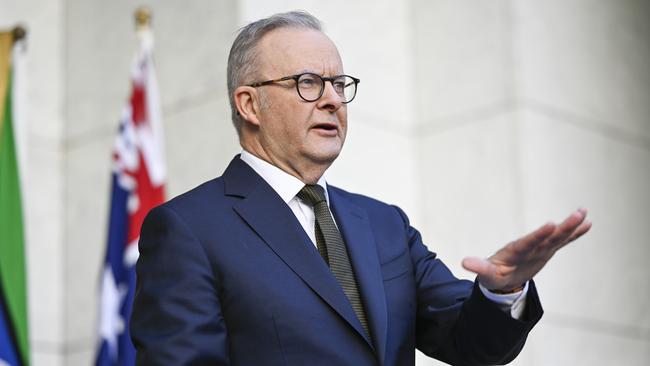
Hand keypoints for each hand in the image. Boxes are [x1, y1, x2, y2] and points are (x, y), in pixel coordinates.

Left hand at [461, 208, 591, 291]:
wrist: (501, 277)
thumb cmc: (493, 275)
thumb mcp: (486, 274)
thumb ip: (479, 267)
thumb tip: (464, 262)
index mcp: (515, 251)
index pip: (528, 242)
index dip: (539, 235)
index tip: (551, 224)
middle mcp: (529, 247)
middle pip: (547, 236)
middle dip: (563, 227)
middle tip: (578, 213)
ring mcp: (539, 248)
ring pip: (557, 236)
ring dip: (570, 226)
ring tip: (584, 213)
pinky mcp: (546, 251)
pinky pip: (562, 242)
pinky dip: (574, 234)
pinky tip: (588, 224)